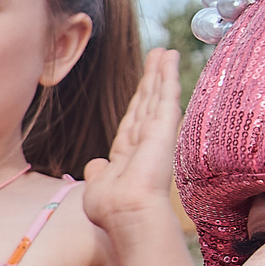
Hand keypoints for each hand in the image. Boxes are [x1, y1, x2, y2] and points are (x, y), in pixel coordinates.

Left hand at [81, 48, 185, 238]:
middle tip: (158, 56)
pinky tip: (168, 59)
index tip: (143, 85)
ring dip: (160, 72)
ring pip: (157, 94)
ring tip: (164, 51)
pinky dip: (167, 75)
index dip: (138, 101)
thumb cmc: (111, 208)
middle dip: (152, 79)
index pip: (133, 120)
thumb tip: (96, 165)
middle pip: (147, 102)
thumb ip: (99, 172)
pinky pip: (165, 95)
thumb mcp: (99, 187)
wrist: (126, 213)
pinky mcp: (163, 127)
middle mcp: (143, 140)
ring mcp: (155, 133)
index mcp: (126, 154)